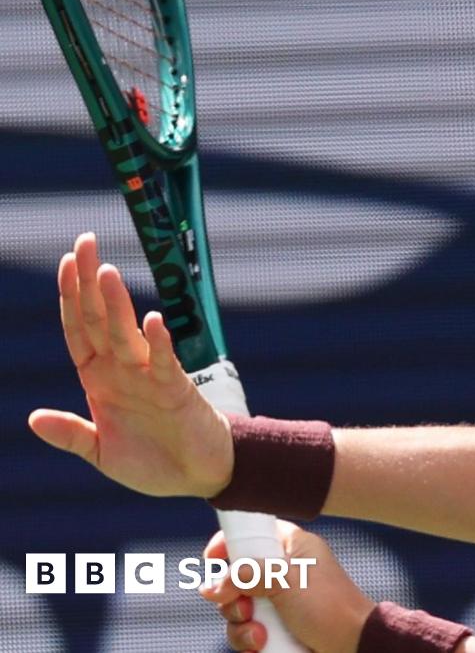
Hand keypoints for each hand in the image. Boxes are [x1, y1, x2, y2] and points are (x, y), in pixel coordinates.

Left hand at [27, 232, 233, 496]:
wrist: (198, 475)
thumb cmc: (151, 461)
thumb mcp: (102, 453)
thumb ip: (72, 434)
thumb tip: (33, 417)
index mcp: (99, 379)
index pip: (78, 330)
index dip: (70, 298)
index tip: (66, 262)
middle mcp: (122, 370)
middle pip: (99, 319)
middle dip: (90, 283)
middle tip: (86, 242)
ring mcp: (148, 377)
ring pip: (126, 334)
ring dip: (116, 305)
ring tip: (107, 272)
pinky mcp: (176, 390)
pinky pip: (164, 363)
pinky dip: (158, 343)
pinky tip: (152, 321)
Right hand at [202, 521, 375, 652]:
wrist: (353, 646)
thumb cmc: (329, 608)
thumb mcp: (288, 582)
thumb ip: (249, 574)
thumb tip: (213, 585)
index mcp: (294, 548)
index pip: (255, 532)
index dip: (231, 541)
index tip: (211, 559)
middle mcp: (284, 572)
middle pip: (237, 575)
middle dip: (231, 596)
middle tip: (243, 606)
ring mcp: (279, 601)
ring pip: (238, 607)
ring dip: (240, 623)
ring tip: (259, 633)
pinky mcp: (277, 627)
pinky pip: (248, 630)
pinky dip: (249, 639)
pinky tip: (262, 644)